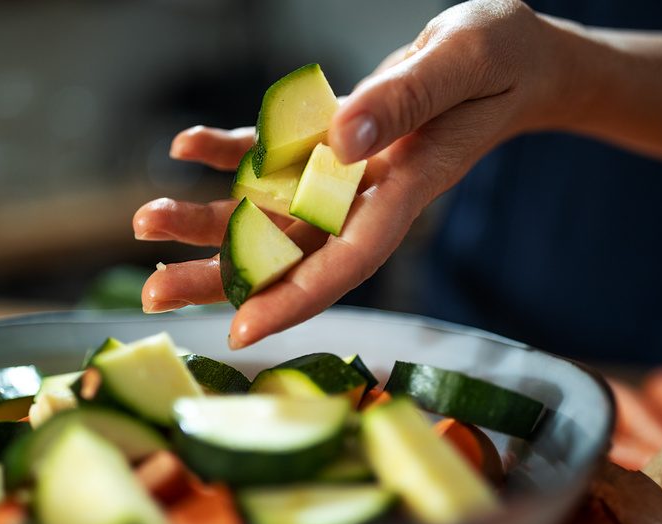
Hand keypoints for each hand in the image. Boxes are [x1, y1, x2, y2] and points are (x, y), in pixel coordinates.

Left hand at [134, 0, 584, 347]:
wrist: (516, 58)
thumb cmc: (503, 56)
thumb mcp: (462, 63)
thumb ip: (405, 100)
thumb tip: (341, 140)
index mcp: (408, 187)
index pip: (348, 258)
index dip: (295, 298)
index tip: (240, 330)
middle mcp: (370, 193)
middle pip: (291, 250)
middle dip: (223, 274)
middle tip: (153, 293)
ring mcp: (349, 171)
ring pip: (272, 211)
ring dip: (208, 220)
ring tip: (145, 222)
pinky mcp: (336, 141)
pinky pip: (275, 156)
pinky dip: (230, 153)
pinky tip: (185, 146)